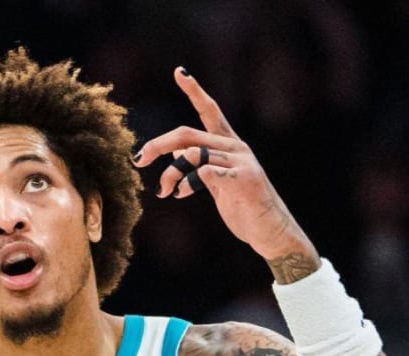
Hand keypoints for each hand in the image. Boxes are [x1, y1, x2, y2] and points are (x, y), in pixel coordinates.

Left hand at [134, 67, 319, 273]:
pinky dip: (187, 183)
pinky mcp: (241, 180)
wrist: (269, 230)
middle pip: (187, 134)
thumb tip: (175, 154)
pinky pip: (205, 173)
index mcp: (229, 144)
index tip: (179, 72)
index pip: (210, 110)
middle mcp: (234, 146)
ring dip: (170, 174)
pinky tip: (181, 194)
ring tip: (164, 191)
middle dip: (158, 144)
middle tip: (140, 159)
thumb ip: (200, 165)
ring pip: (191, 154)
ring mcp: (239, 162)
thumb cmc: (243, 206)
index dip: (195, 90)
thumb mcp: (218, 182)